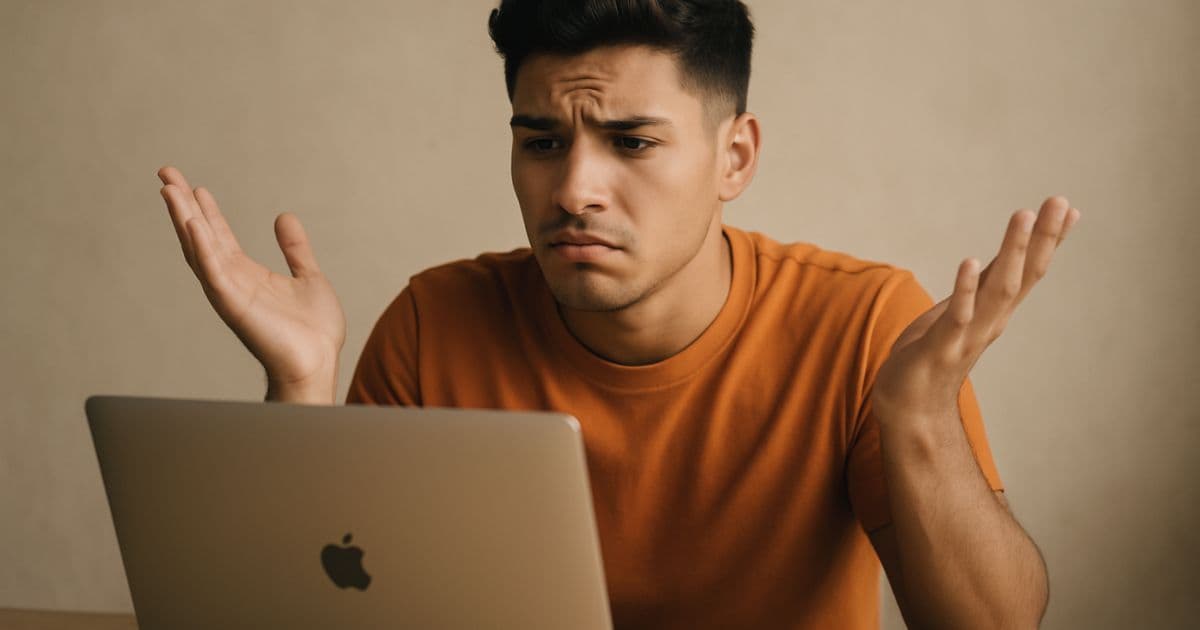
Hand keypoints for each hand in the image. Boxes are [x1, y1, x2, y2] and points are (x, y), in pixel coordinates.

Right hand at [158, 166, 346, 402]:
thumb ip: (295, 249)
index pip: (219, 235)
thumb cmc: (314, 333)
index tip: (192, 184)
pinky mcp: (234, 306)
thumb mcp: (308, 277)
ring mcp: (230, 293)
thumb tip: (284, 217)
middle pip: (200, 236)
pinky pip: (213, 272)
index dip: (205, 209)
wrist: (318, 364)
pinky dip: (202, 248)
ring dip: (183, 218)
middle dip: (183, 205)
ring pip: (199, 249)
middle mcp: (233, 282)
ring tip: (169, 188)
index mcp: (248, 275)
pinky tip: (191, 224)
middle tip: (165, 172)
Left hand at [871, 196, 1080, 421]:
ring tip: (1023, 216)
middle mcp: (990, 321)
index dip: (1049, 240)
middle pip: (1024, 275)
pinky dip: (965, 289)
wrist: (909, 406)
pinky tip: (971, 262)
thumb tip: (1001, 262)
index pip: (1029, 271)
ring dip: (1012, 252)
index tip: (1068, 207)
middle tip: (1059, 201)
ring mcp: (968, 334)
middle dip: (1042, 238)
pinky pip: (957, 316)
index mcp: (995, 311)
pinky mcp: (940, 347)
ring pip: (997, 289)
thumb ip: (983, 285)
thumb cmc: (934, 351)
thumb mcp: (964, 310)